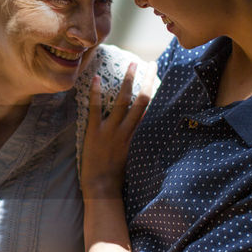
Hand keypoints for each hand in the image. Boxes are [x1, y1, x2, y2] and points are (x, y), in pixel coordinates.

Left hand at [81, 64, 149, 199]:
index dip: (153, 91)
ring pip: (122, 100)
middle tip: (151, 64)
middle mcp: (126, 129)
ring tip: (131, 63)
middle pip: (142, 100)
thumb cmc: (116, 175)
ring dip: (128, 80)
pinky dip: (95, 93)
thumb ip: (136, 137)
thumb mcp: (132, 155)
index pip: (148, 109)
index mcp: (137, 135)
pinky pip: (95, 108)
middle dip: (147, 80)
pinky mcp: (95, 131)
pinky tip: (95, 78)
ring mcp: (111, 129)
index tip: (157, 77)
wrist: (102, 188)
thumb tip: (142, 121)